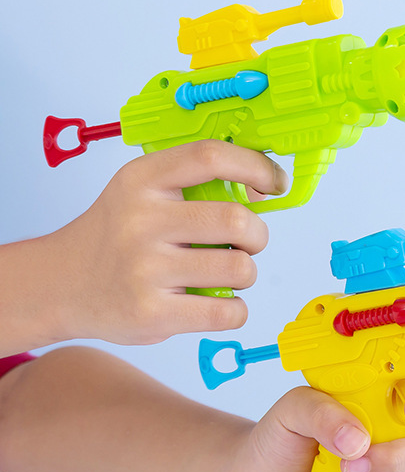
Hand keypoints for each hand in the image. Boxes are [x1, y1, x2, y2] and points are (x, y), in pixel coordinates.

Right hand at [45, 140, 286, 344]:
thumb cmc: (117, 236)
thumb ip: (195, 184)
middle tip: (246, 244)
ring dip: (246, 274)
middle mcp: (140, 220)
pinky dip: (236, 311)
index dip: (256, 166)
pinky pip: (227, 312)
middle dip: (257, 235)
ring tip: (224, 274)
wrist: (61, 285)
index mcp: (142, 180)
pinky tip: (219, 303)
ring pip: (240, 269)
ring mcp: (144, 270)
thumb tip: (263, 185)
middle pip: (237, 220)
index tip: (276, 182)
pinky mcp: (152, 314)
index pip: (211, 157)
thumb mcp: (142, 193)